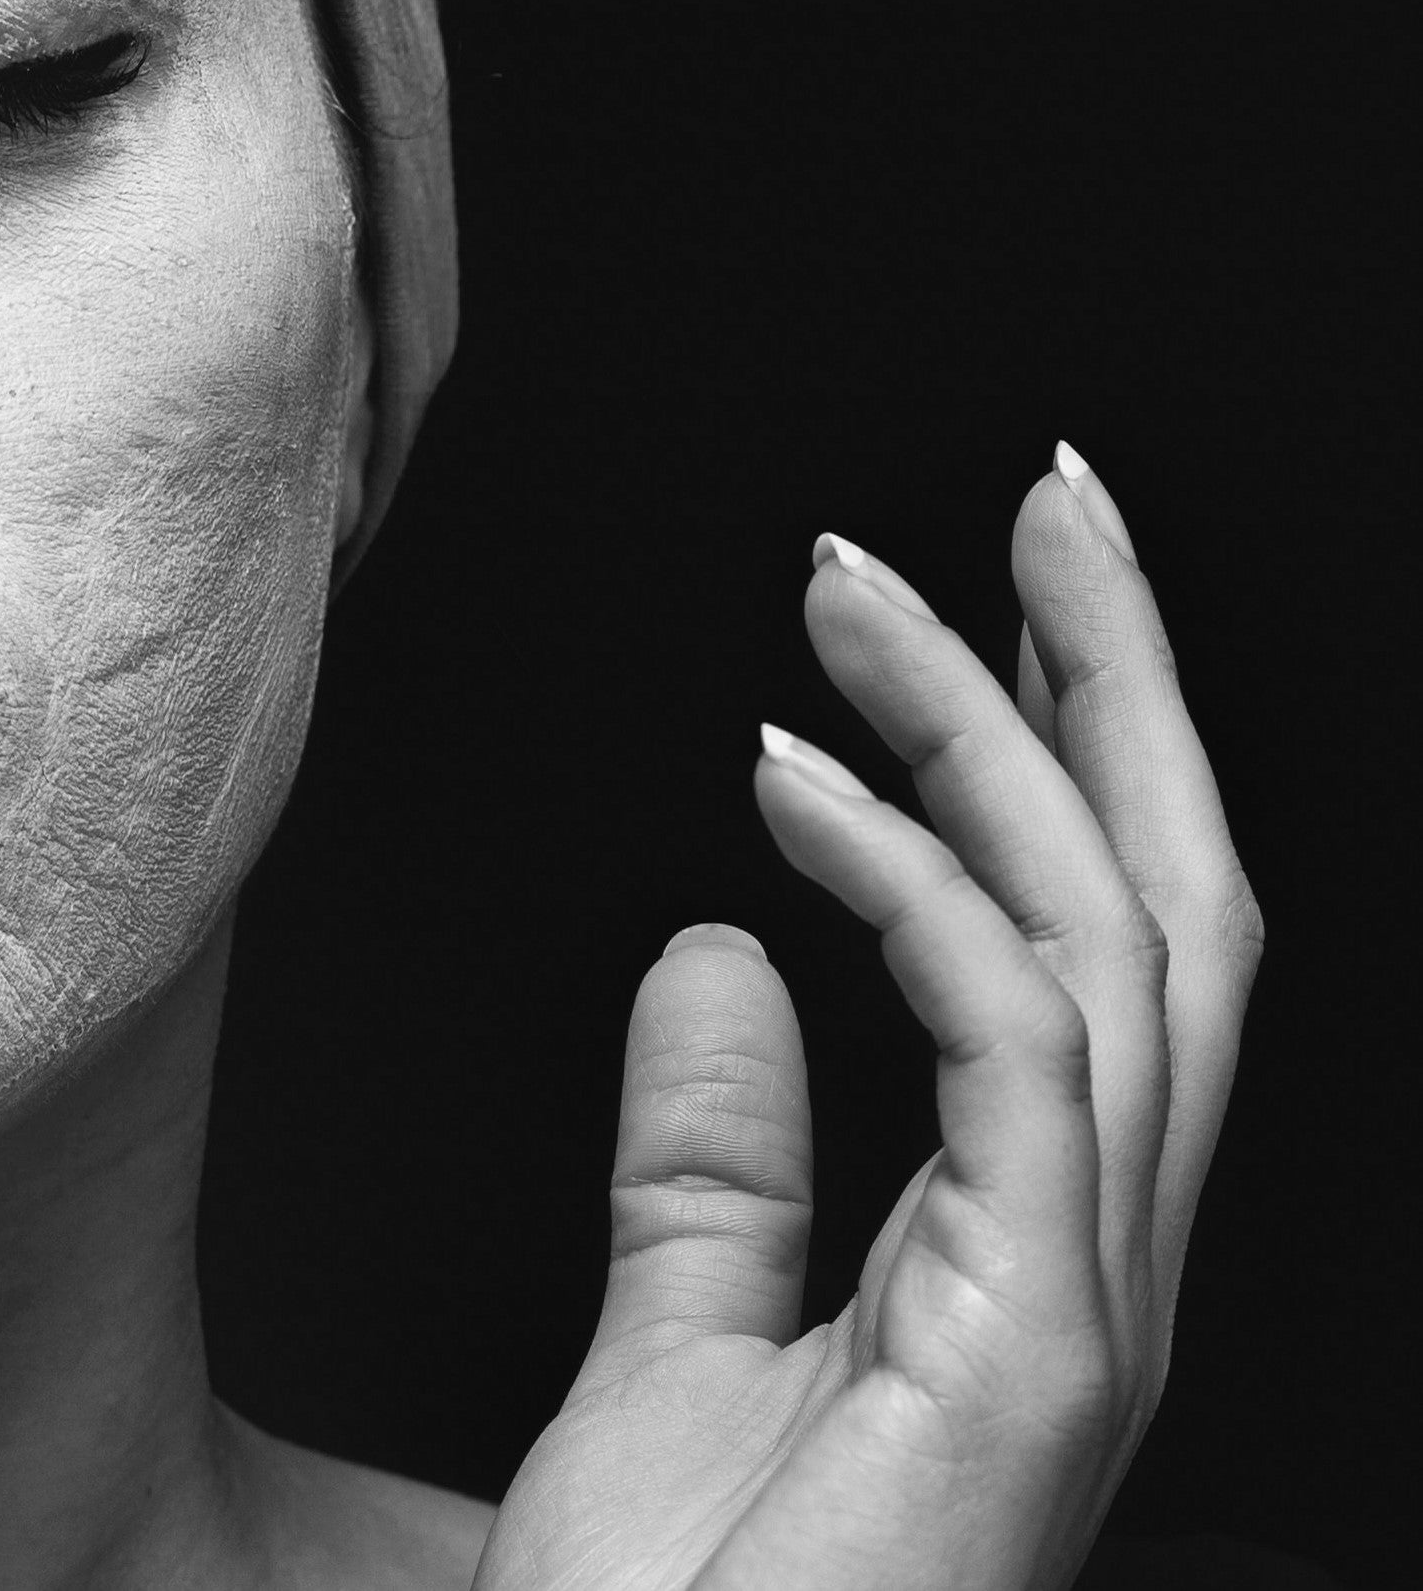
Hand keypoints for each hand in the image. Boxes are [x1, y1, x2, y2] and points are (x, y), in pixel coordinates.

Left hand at [476, 448, 1261, 1589]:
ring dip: (1000, 737)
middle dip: (1118, 684)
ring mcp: (1081, 1309)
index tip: (987, 595)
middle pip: (1170, 909)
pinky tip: (789, 787)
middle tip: (1044, 489)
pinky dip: (909, 891)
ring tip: (857, 582)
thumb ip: (711, 1161)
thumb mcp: (668, 1347)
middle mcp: (1096, 1265)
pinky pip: (1007, 1053)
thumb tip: (714, 954)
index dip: (1069, 762)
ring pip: (1118, 946)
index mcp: (1034, 1254)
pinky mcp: (1025, 1348)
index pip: (1099, 951)